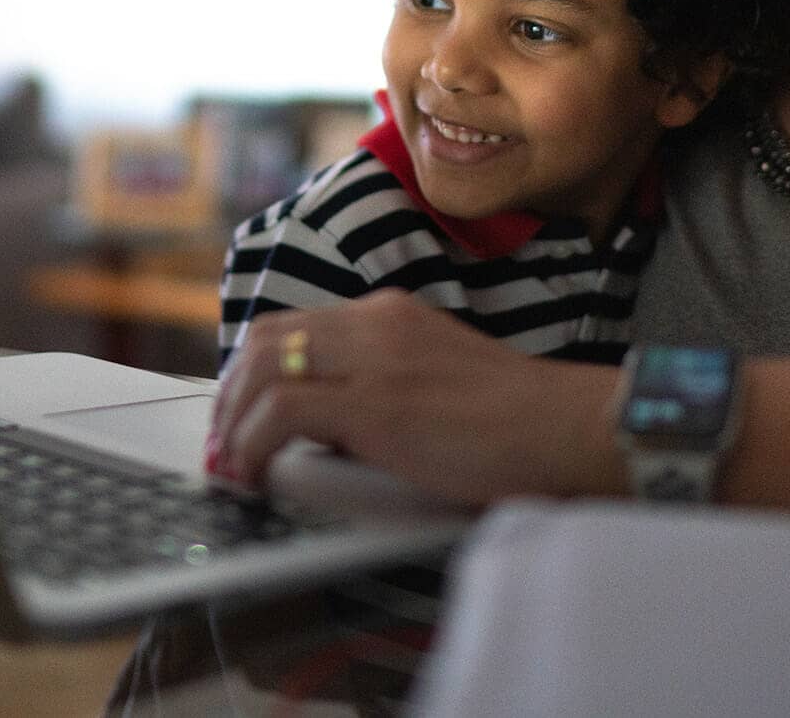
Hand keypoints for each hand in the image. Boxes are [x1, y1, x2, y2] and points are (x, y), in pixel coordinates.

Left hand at [210, 290, 627, 505]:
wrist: (566, 428)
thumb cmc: (516, 422)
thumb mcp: (436, 381)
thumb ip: (383, 387)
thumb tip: (325, 427)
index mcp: (391, 315)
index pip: (293, 324)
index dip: (251, 371)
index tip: (238, 415)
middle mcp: (376, 323)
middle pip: (265, 337)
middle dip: (229, 393)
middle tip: (222, 444)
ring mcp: (376, 359)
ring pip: (263, 365)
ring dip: (232, 419)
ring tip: (232, 465)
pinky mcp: (378, 404)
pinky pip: (282, 412)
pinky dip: (252, 443)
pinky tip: (254, 474)